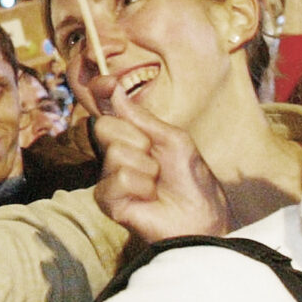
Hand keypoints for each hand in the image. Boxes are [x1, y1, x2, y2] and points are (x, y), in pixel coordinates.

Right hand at [93, 87, 230, 240]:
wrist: (201, 218)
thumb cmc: (191, 180)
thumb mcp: (174, 140)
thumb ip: (141, 117)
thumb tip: (114, 89)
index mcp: (131, 135)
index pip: (106, 107)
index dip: (100, 90)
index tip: (106, 83)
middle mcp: (115, 153)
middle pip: (104, 127)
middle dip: (138, 140)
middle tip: (156, 159)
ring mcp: (109, 176)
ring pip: (115, 154)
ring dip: (147, 169)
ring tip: (157, 184)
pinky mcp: (107, 199)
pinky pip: (118, 180)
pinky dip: (140, 188)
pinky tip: (147, 199)